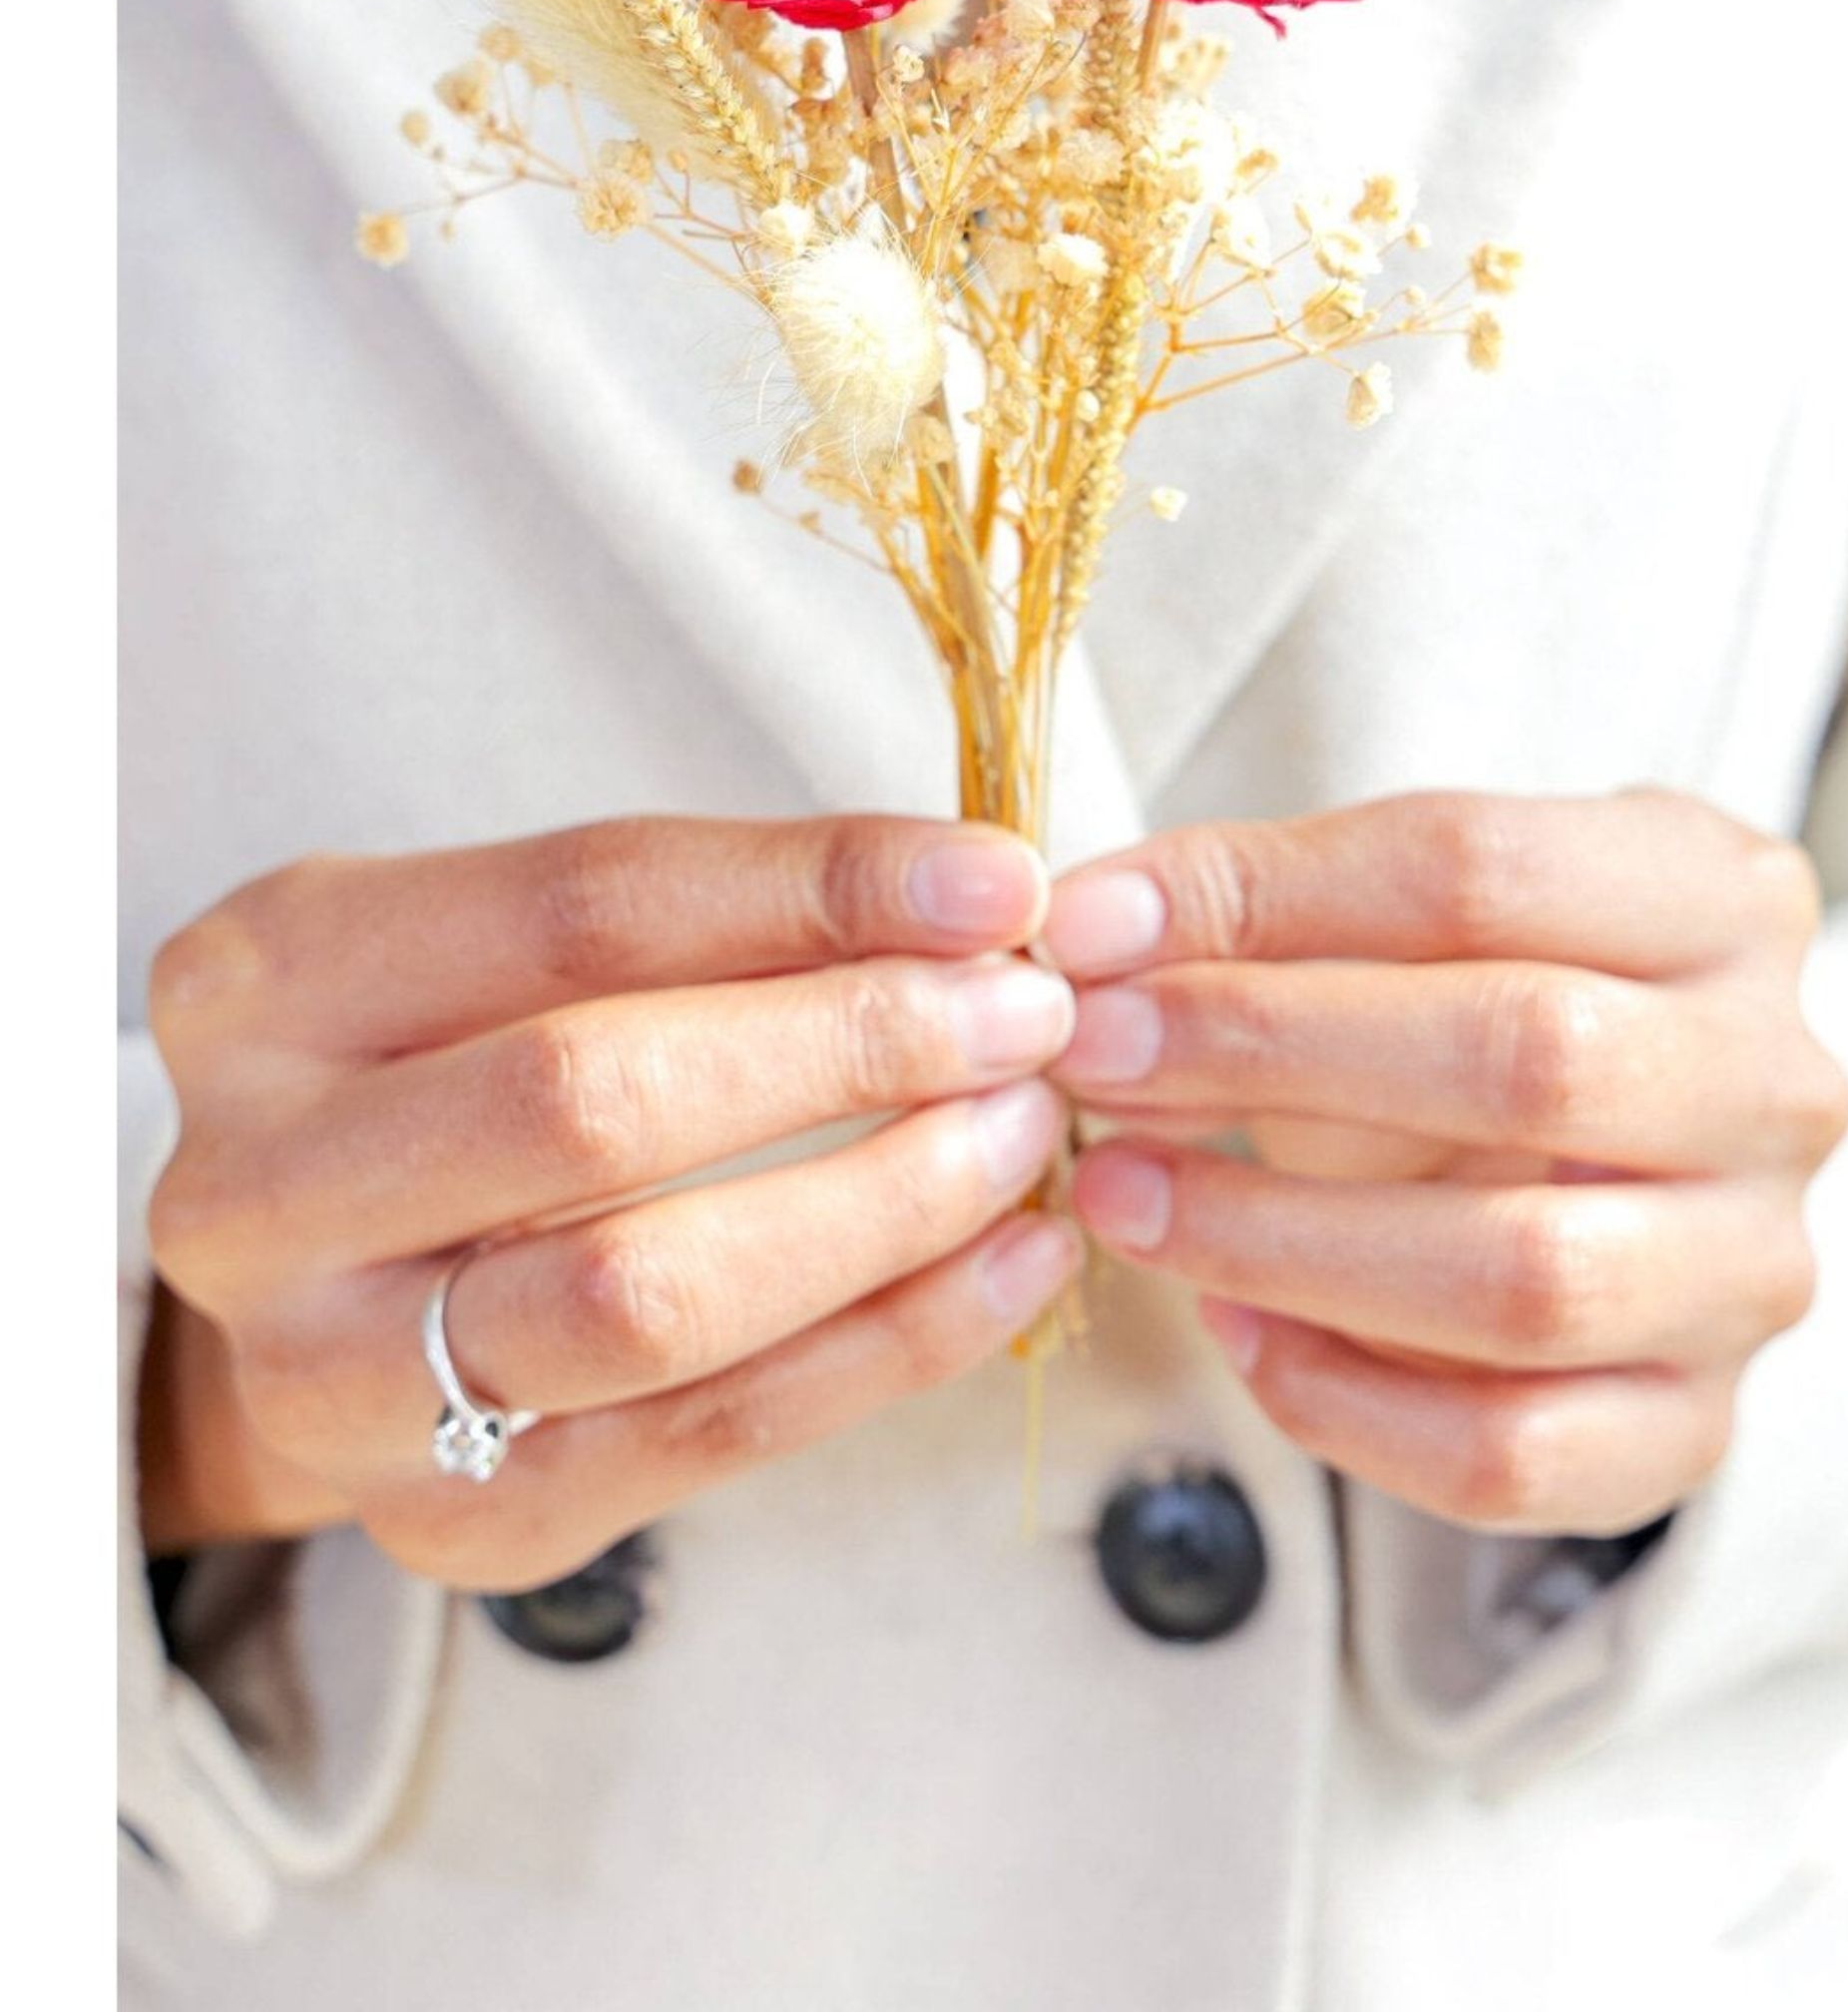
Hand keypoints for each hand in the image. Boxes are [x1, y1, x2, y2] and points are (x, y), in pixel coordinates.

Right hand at [141, 815, 1077, 1589]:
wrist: (323, 1298)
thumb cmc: (459, 1070)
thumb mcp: (510, 943)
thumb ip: (709, 913)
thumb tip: (979, 902)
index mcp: (270, 983)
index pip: (582, 905)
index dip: (813, 887)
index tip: (999, 883)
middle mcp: (257, 1188)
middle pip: (595, 1101)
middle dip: (854, 1047)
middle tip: (1028, 1016)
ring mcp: (331, 1381)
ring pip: (649, 1297)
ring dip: (885, 1209)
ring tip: (1026, 1135)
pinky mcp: (446, 1527)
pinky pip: (710, 1438)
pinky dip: (893, 1345)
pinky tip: (1014, 1265)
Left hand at [1043, 789, 1847, 1537]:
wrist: (1626, 1157)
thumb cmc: (1483, 997)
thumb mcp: (1402, 907)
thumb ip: (1261, 902)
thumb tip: (1090, 935)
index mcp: (1721, 899)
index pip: (1478, 869)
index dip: (1263, 898)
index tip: (1089, 934)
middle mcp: (1776, 1084)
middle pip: (1529, 1059)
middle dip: (1272, 1057)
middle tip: (1097, 1063)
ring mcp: (1752, 1269)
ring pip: (1525, 1281)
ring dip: (1281, 1242)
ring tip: (1127, 1198)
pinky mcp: (1695, 1427)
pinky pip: (1512, 1457)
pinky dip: (1342, 1404)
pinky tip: (1233, 1329)